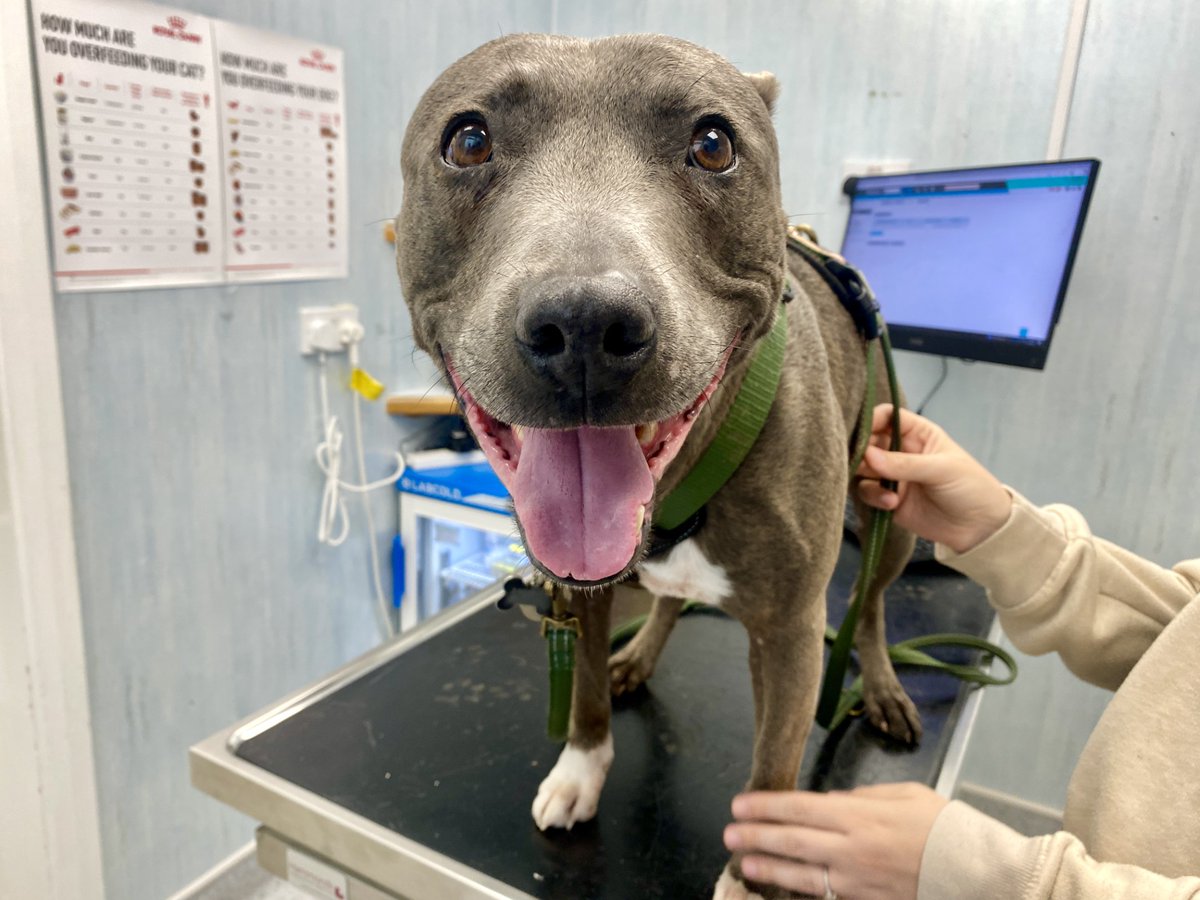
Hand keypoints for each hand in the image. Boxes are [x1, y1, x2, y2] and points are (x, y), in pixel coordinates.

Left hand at [725, 783, 948, 899]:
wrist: (977, 872)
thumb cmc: (944, 826)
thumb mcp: (904, 794)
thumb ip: (863, 797)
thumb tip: (830, 801)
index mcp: (859, 815)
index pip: (799, 807)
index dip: (765, 806)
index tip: (740, 804)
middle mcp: (851, 848)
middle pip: (792, 840)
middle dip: (756, 836)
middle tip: (729, 833)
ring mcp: (857, 881)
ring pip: (801, 874)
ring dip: (768, 867)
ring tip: (743, 862)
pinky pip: (825, 897)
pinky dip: (801, 893)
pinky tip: (783, 889)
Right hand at [856, 405, 1011, 553]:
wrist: (980, 528)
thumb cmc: (970, 487)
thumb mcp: (941, 470)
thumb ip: (904, 463)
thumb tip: (868, 455)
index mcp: (917, 433)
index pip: (886, 416)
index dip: (871, 421)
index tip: (861, 434)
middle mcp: (900, 451)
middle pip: (867, 441)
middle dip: (860, 451)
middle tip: (862, 464)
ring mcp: (892, 475)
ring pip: (861, 468)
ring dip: (863, 476)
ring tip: (882, 488)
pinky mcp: (887, 498)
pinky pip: (866, 492)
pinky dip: (873, 497)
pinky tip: (892, 504)